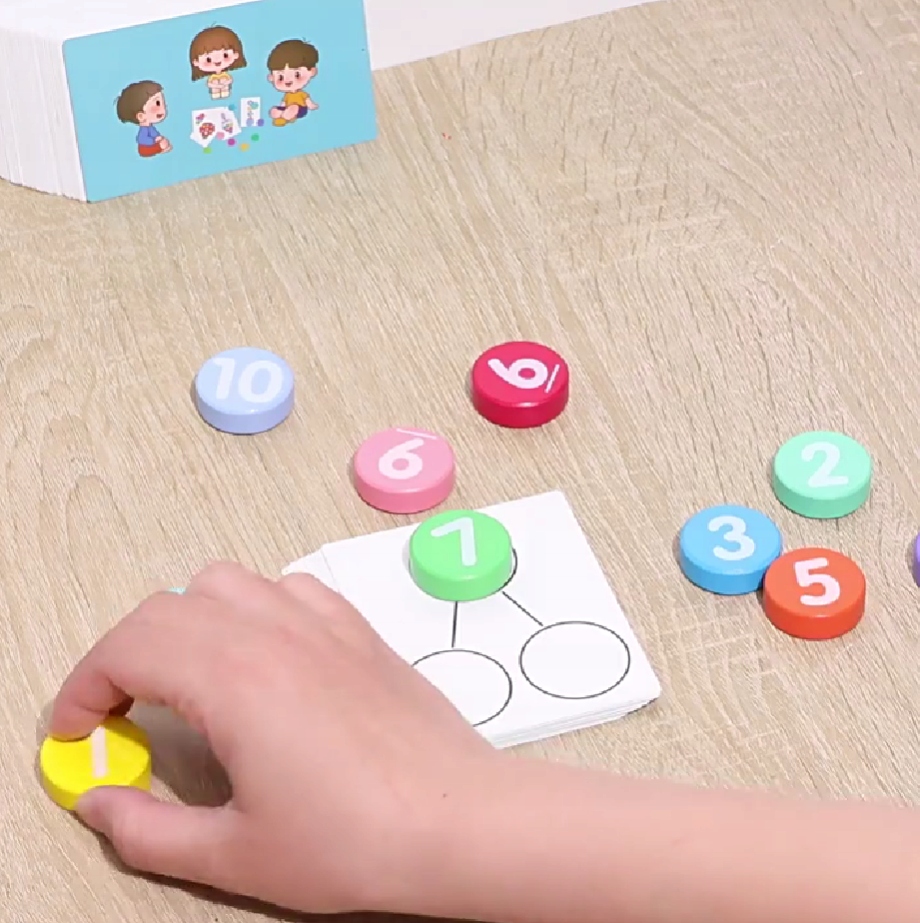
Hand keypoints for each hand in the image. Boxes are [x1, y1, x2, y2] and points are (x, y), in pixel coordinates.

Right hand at [48, 562, 501, 915]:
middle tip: (117, 714)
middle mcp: (275, 633)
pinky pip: (286, 587)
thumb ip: (146, 829)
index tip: (78, 731)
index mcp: (236, 679)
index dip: (84, 688)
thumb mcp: (234, 853)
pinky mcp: (355, 629)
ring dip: (184, 621)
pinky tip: (258, 656)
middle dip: (122, 656)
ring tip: (182, 680)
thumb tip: (98, 801)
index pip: (128, 648)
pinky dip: (251, 607)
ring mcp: (320, 623)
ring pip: (224, 582)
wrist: (455, 820)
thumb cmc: (359, 839)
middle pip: (166, 608)